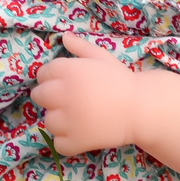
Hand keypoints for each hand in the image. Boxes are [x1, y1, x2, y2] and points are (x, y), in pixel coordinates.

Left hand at [30, 32, 139, 156]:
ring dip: (59, 121)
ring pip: (48, 121)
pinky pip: (59, 143)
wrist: (141, 109)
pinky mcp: (74, 141)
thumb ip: (81, 47)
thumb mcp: (102, 58)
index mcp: (69, 71)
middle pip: (39, 96)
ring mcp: (67, 120)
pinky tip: (81, 133)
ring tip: (79, 118)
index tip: (66, 83)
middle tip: (70, 101)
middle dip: (50, 98)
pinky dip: (68, 141)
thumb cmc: (122, 81)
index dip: (52, 78)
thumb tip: (64, 37)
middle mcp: (64, 94)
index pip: (43, 73)